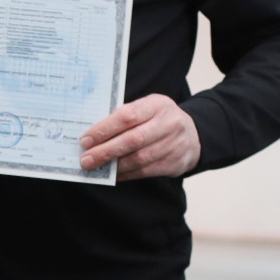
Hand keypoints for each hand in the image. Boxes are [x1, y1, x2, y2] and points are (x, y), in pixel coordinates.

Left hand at [79, 94, 200, 180]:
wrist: (193, 135)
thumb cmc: (159, 119)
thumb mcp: (147, 108)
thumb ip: (125, 116)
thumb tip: (93, 134)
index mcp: (157, 104)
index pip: (127, 116)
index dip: (104, 129)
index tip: (85, 140)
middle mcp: (168, 123)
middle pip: (133, 140)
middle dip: (105, 151)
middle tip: (86, 160)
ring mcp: (174, 144)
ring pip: (139, 158)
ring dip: (114, 165)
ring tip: (96, 167)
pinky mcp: (176, 163)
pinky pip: (146, 171)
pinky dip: (126, 174)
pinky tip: (113, 174)